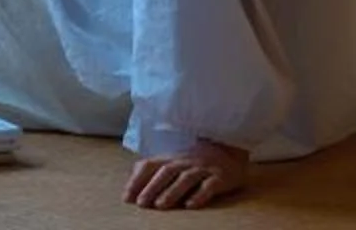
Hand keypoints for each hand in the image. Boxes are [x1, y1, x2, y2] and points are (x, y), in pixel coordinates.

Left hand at [124, 138, 248, 209]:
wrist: (228, 150)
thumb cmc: (193, 161)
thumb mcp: (172, 161)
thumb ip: (152, 170)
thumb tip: (130, 186)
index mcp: (171, 159)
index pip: (150, 166)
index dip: (137, 180)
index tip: (127, 197)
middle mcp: (185, 162)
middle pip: (166, 172)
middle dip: (152, 187)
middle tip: (141, 203)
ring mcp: (203, 168)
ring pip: (186, 178)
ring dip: (172, 192)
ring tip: (161, 205)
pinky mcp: (220, 177)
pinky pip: (209, 186)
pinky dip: (200, 195)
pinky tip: (191, 205)